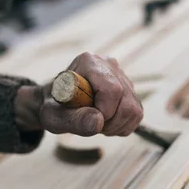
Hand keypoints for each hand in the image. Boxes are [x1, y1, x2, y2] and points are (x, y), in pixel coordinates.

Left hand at [16, 52, 142, 136]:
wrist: (55, 103)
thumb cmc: (52, 107)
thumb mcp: (54, 117)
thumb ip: (74, 119)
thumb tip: (98, 122)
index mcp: (89, 62)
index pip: (112, 90)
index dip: (105, 113)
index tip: (88, 119)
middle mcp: (109, 65)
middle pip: (127, 102)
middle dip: (110, 123)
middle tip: (91, 124)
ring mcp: (122, 76)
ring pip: (134, 110)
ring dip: (116, 126)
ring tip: (96, 122)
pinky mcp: (129, 90)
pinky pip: (136, 115)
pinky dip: (122, 126)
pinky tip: (104, 122)